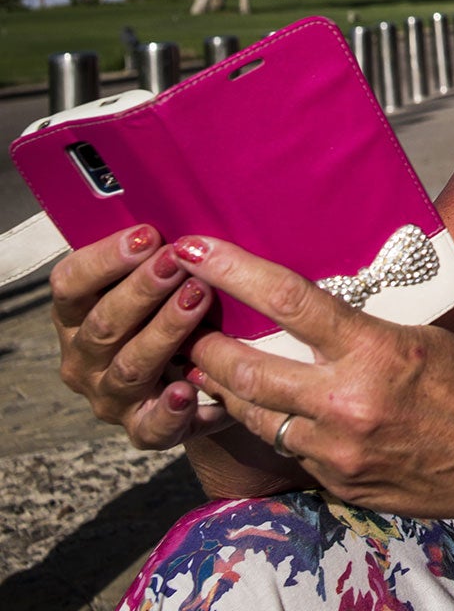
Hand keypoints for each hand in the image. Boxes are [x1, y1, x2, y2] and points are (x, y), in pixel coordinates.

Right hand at [51, 225, 229, 450]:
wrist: (196, 381)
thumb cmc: (174, 312)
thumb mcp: (158, 281)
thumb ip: (161, 253)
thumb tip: (185, 207)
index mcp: (78, 314)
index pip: (71, 283)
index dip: (105, 259)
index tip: (148, 234)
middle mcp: (85, 357)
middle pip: (103, 323)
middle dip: (143, 289)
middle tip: (179, 261)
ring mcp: (110, 396)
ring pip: (130, 365)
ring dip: (165, 330)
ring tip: (199, 300)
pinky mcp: (143, 429)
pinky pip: (152, 427)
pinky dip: (169, 410)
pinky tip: (187, 390)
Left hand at [176, 236, 453, 519]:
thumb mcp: (422, 337)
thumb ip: (361, 330)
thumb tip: (310, 310)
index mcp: (376, 351)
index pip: (288, 300)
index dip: (232, 270)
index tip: (194, 250)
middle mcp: (347, 404)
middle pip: (245, 370)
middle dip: (205, 346)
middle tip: (188, 326)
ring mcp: (338, 452)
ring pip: (255, 417)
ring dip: (229, 391)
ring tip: (215, 369)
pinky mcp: (339, 485)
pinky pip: (290, 451)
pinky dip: (279, 427)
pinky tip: (281, 413)